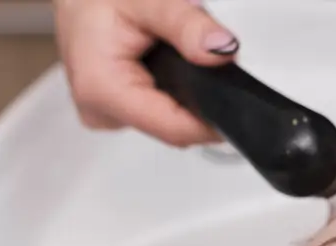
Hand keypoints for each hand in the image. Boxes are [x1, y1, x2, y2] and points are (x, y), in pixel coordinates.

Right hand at [53, 0, 238, 146]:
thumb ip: (188, 25)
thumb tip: (222, 49)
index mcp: (102, 89)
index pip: (175, 129)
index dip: (211, 119)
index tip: (235, 100)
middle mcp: (101, 111)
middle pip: (174, 127)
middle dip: (195, 97)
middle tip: (195, 56)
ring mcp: (107, 116)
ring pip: (167, 122)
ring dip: (180, 94)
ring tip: (169, 57)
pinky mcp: (114, 113)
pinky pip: (155, 114)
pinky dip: (166, 94)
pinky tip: (158, 68)